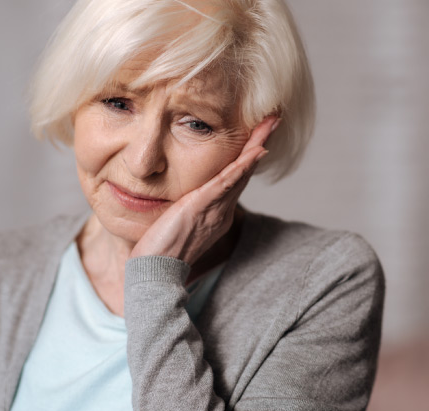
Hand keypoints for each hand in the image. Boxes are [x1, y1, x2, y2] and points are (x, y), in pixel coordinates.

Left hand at [130, 116, 278, 264]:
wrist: (155, 272)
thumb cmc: (161, 250)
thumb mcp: (178, 223)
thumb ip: (187, 208)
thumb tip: (185, 199)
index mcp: (217, 213)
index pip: (235, 178)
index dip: (248, 156)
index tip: (258, 136)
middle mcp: (221, 210)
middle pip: (244, 171)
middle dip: (260, 143)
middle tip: (273, 120)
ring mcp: (214, 209)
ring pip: (240, 173)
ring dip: (257, 146)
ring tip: (270, 125)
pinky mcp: (202, 207)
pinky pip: (226, 183)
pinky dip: (242, 166)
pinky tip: (255, 151)